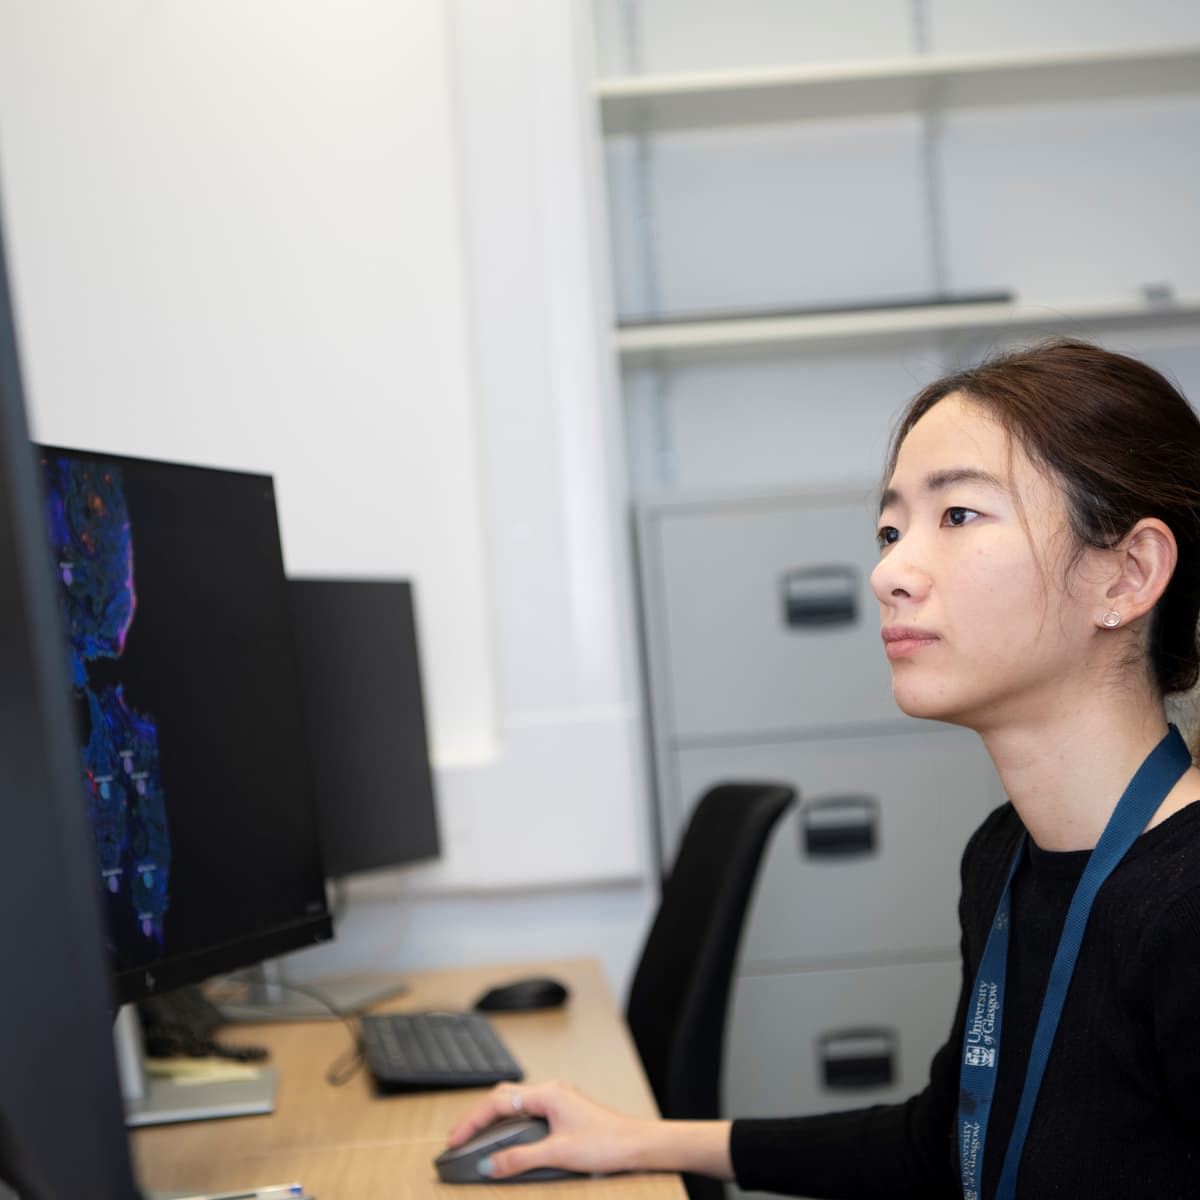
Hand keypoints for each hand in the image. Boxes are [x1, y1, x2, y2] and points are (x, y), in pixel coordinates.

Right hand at [444, 1080, 657, 1178]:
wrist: (637, 1145)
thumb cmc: (606, 1143)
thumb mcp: (558, 1154)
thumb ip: (520, 1159)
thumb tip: (489, 1164)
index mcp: (547, 1094)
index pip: (498, 1102)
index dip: (473, 1121)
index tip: (455, 1139)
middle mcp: (551, 1092)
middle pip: (503, 1097)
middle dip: (478, 1116)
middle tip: (459, 1138)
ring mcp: (558, 1101)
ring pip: (515, 1103)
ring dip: (494, 1119)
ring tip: (476, 1138)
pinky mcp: (564, 1113)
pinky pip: (528, 1112)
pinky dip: (510, 1123)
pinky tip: (507, 1139)